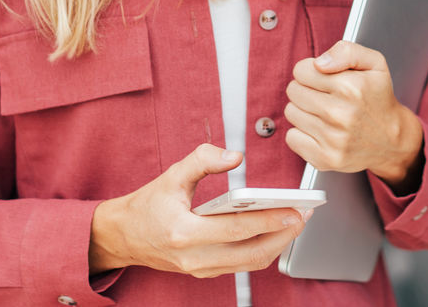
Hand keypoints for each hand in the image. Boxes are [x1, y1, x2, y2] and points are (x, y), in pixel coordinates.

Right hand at [89, 143, 310, 276]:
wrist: (123, 236)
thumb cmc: (146, 206)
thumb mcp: (171, 175)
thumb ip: (203, 160)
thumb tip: (235, 156)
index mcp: (183, 232)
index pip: (236, 229)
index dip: (268, 220)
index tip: (293, 210)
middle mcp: (194, 256)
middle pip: (251, 253)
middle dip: (283, 235)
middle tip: (304, 215)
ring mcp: (200, 268)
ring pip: (250, 263)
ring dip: (277, 244)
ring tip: (295, 222)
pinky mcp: (205, 272)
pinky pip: (242, 265)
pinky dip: (263, 249)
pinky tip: (275, 232)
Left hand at [283, 41, 424, 188]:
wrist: (392, 140)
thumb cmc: (378, 98)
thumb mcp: (374, 63)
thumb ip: (346, 51)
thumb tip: (319, 63)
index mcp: (351, 87)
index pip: (300, 70)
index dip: (311, 71)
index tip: (324, 78)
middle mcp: (340, 114)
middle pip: (293, 90)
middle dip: (306, 89)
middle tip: (325, 96)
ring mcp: (332, 139)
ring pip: (291, 112)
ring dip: (304, 110)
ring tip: (324, 113)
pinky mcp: (325, 159)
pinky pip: (291, 138)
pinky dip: (302, 133)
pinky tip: (320, 130)